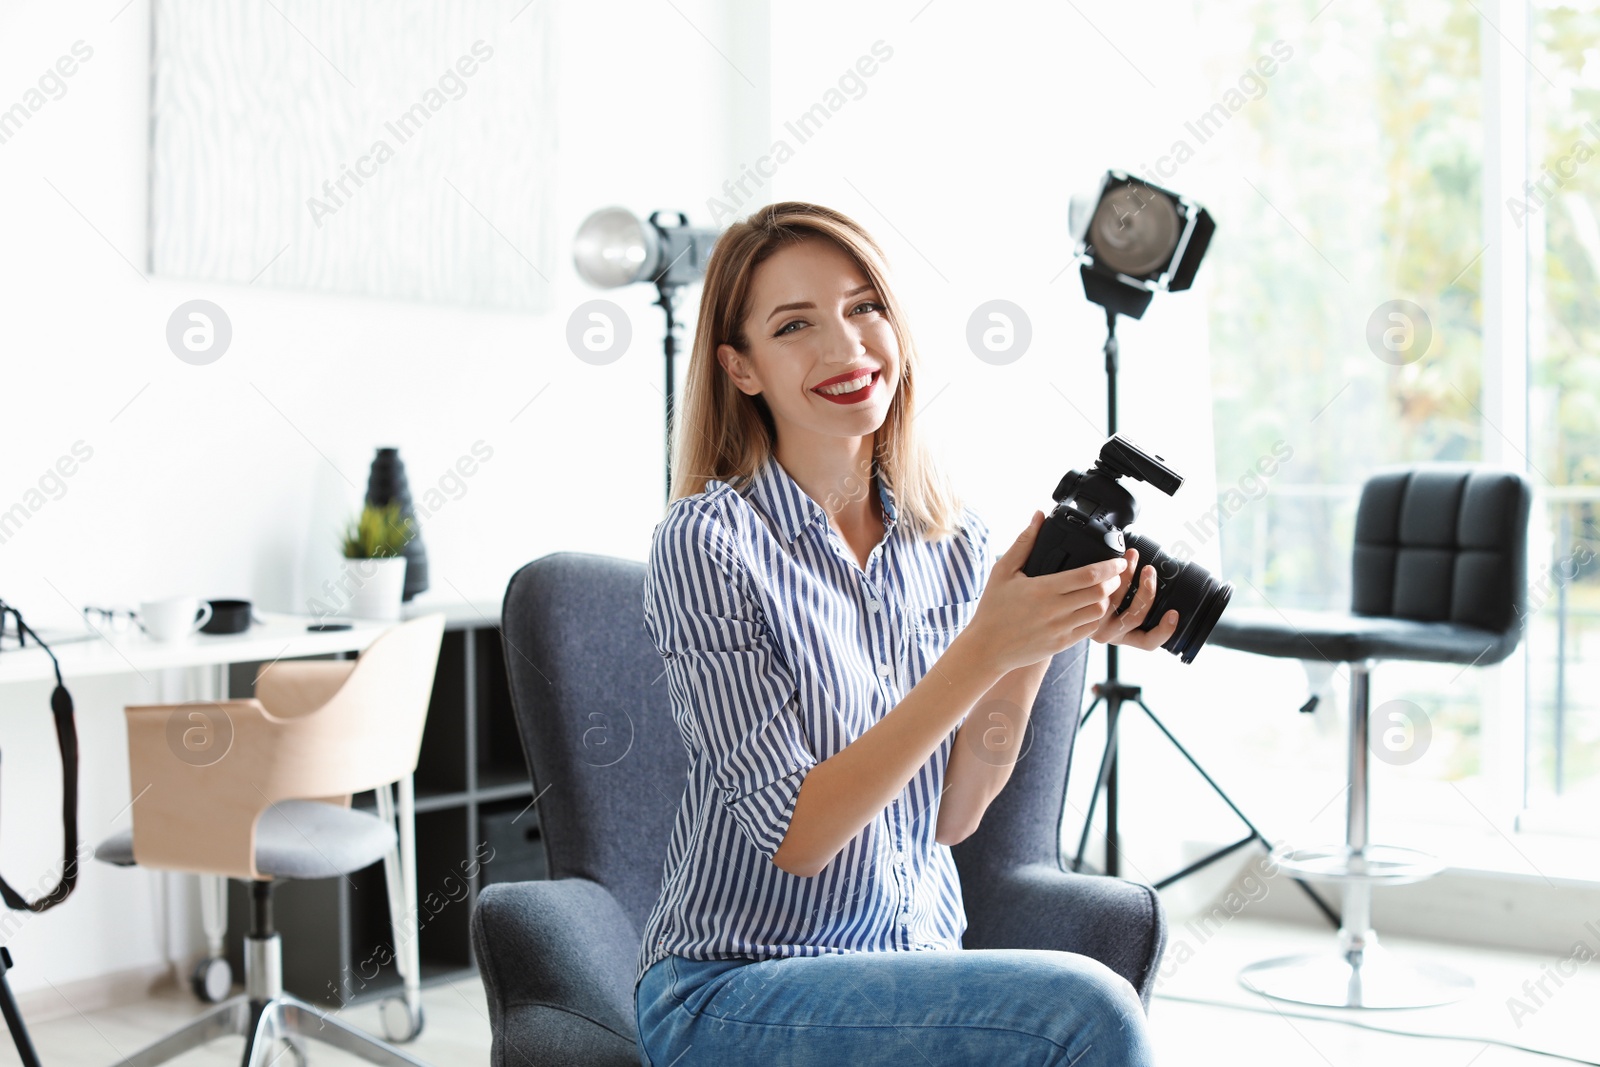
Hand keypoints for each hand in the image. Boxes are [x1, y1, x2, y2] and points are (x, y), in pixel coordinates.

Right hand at [964, 511, 1128, 673]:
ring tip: (1103, 589)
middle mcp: (1055, 611)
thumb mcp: (1003, 571)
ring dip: (1106, 599)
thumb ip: (1024, 542)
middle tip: (1114, 573)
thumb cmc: (993, 608)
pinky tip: (1091, 608)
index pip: (1088, 575)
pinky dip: (1096, 617)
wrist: (987, 648)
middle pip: (1100, 593)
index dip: (1110, 566)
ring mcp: (1060, 630)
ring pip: (1098, 612)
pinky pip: (1090, 629)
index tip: (1118, 560)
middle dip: (1113, 581)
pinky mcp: (1062, 644)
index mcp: (1043, 589)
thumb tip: (1039, 516)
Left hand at [1089, 547, 1179, 650]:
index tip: (1174, 613)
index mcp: (1126, 637)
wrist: (1066, 614)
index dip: (1164, 630)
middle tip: (1150, 570)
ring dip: (1127, 576)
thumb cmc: (1101, 610)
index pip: (1148, 642)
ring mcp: (1094, 623)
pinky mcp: (1080, 610)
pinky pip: (1095, 593)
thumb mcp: (1123, 616)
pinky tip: (1112, 564)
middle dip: (1147, 590)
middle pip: (1135, 616)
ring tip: (1132, 557)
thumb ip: (1138, 606)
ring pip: (1114, 601)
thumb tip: (1155, 576)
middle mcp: (1111, 634)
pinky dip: (1106, 576)